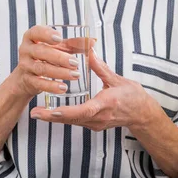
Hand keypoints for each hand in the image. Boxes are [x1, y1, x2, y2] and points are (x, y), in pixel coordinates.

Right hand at [11, 26, 89, 98]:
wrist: (26, 77)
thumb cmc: (45, 57)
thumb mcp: (58, 48)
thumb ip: (74, 44)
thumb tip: (93, 42)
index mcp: (32, 37)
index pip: (35, 32)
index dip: (46, 34)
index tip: (59, 38)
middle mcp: (26, 50)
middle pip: (41, 52)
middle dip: (59, 57)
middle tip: (75, 62)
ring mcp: (25, 66)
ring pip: (42, 68)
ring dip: (60, 72)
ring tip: (75, 75)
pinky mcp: (27, 81)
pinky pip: (39, 83)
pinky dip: (51, 86)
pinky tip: (63, 88)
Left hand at [30, 49, 153, 130]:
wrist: (142, 114)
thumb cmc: (132, 96)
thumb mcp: (118, 80)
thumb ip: (101, 67)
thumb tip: (89, 51)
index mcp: (106, 104)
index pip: (85, 110)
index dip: (68, 111)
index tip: (53, 110)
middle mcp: (100, 117)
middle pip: (73, 119)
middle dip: (52, 117)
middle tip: (35, 113)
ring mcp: (96, 124)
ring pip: (72, 122)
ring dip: (55, 118)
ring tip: (37, 114)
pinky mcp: (94, 125)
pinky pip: (76, 121)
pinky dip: (63, 117)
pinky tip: (51, 113)